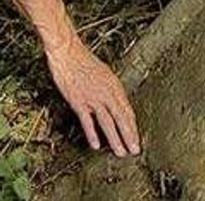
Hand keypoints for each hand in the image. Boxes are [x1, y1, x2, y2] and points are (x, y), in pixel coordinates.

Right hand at [45, 37, 140, 156]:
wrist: (68, 52)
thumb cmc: (84, 61)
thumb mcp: (104, 73)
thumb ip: (110, 89)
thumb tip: (116, 102)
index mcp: (115, 85)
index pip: (127, 110)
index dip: (132, 126)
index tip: (136, 138)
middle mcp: (107, 92)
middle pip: (121, 118)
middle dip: (129, 136)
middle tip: (134, 150)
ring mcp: (93, 97)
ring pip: (108, 122)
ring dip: (115, 139)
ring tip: (121, 152)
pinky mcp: (79, 101)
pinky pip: (87, 121)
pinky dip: (92, 134)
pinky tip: (96, 145)